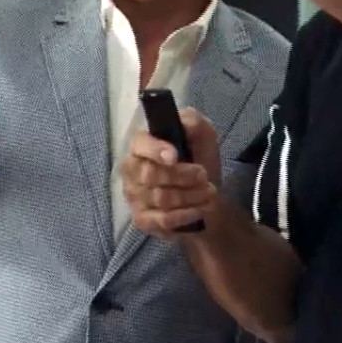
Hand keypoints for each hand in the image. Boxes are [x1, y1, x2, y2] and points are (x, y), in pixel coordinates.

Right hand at [121, 108, 220, 236]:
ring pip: (160, 198)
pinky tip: (201, 208)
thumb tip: (183, 123)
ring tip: (210, 192)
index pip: (139, 144)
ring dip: (190, 195)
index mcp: (142, 144)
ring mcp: (134, 196)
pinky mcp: (143, 220)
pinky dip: (186, 214)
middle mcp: (131, 170)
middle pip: (150, 175)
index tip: (175, 156)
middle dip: (183, 176)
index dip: (155, 150)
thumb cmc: (199, 158)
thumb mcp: (203, 133)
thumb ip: (192, 122)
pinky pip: (163, 220)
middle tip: (205, 176)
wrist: (207, 193)